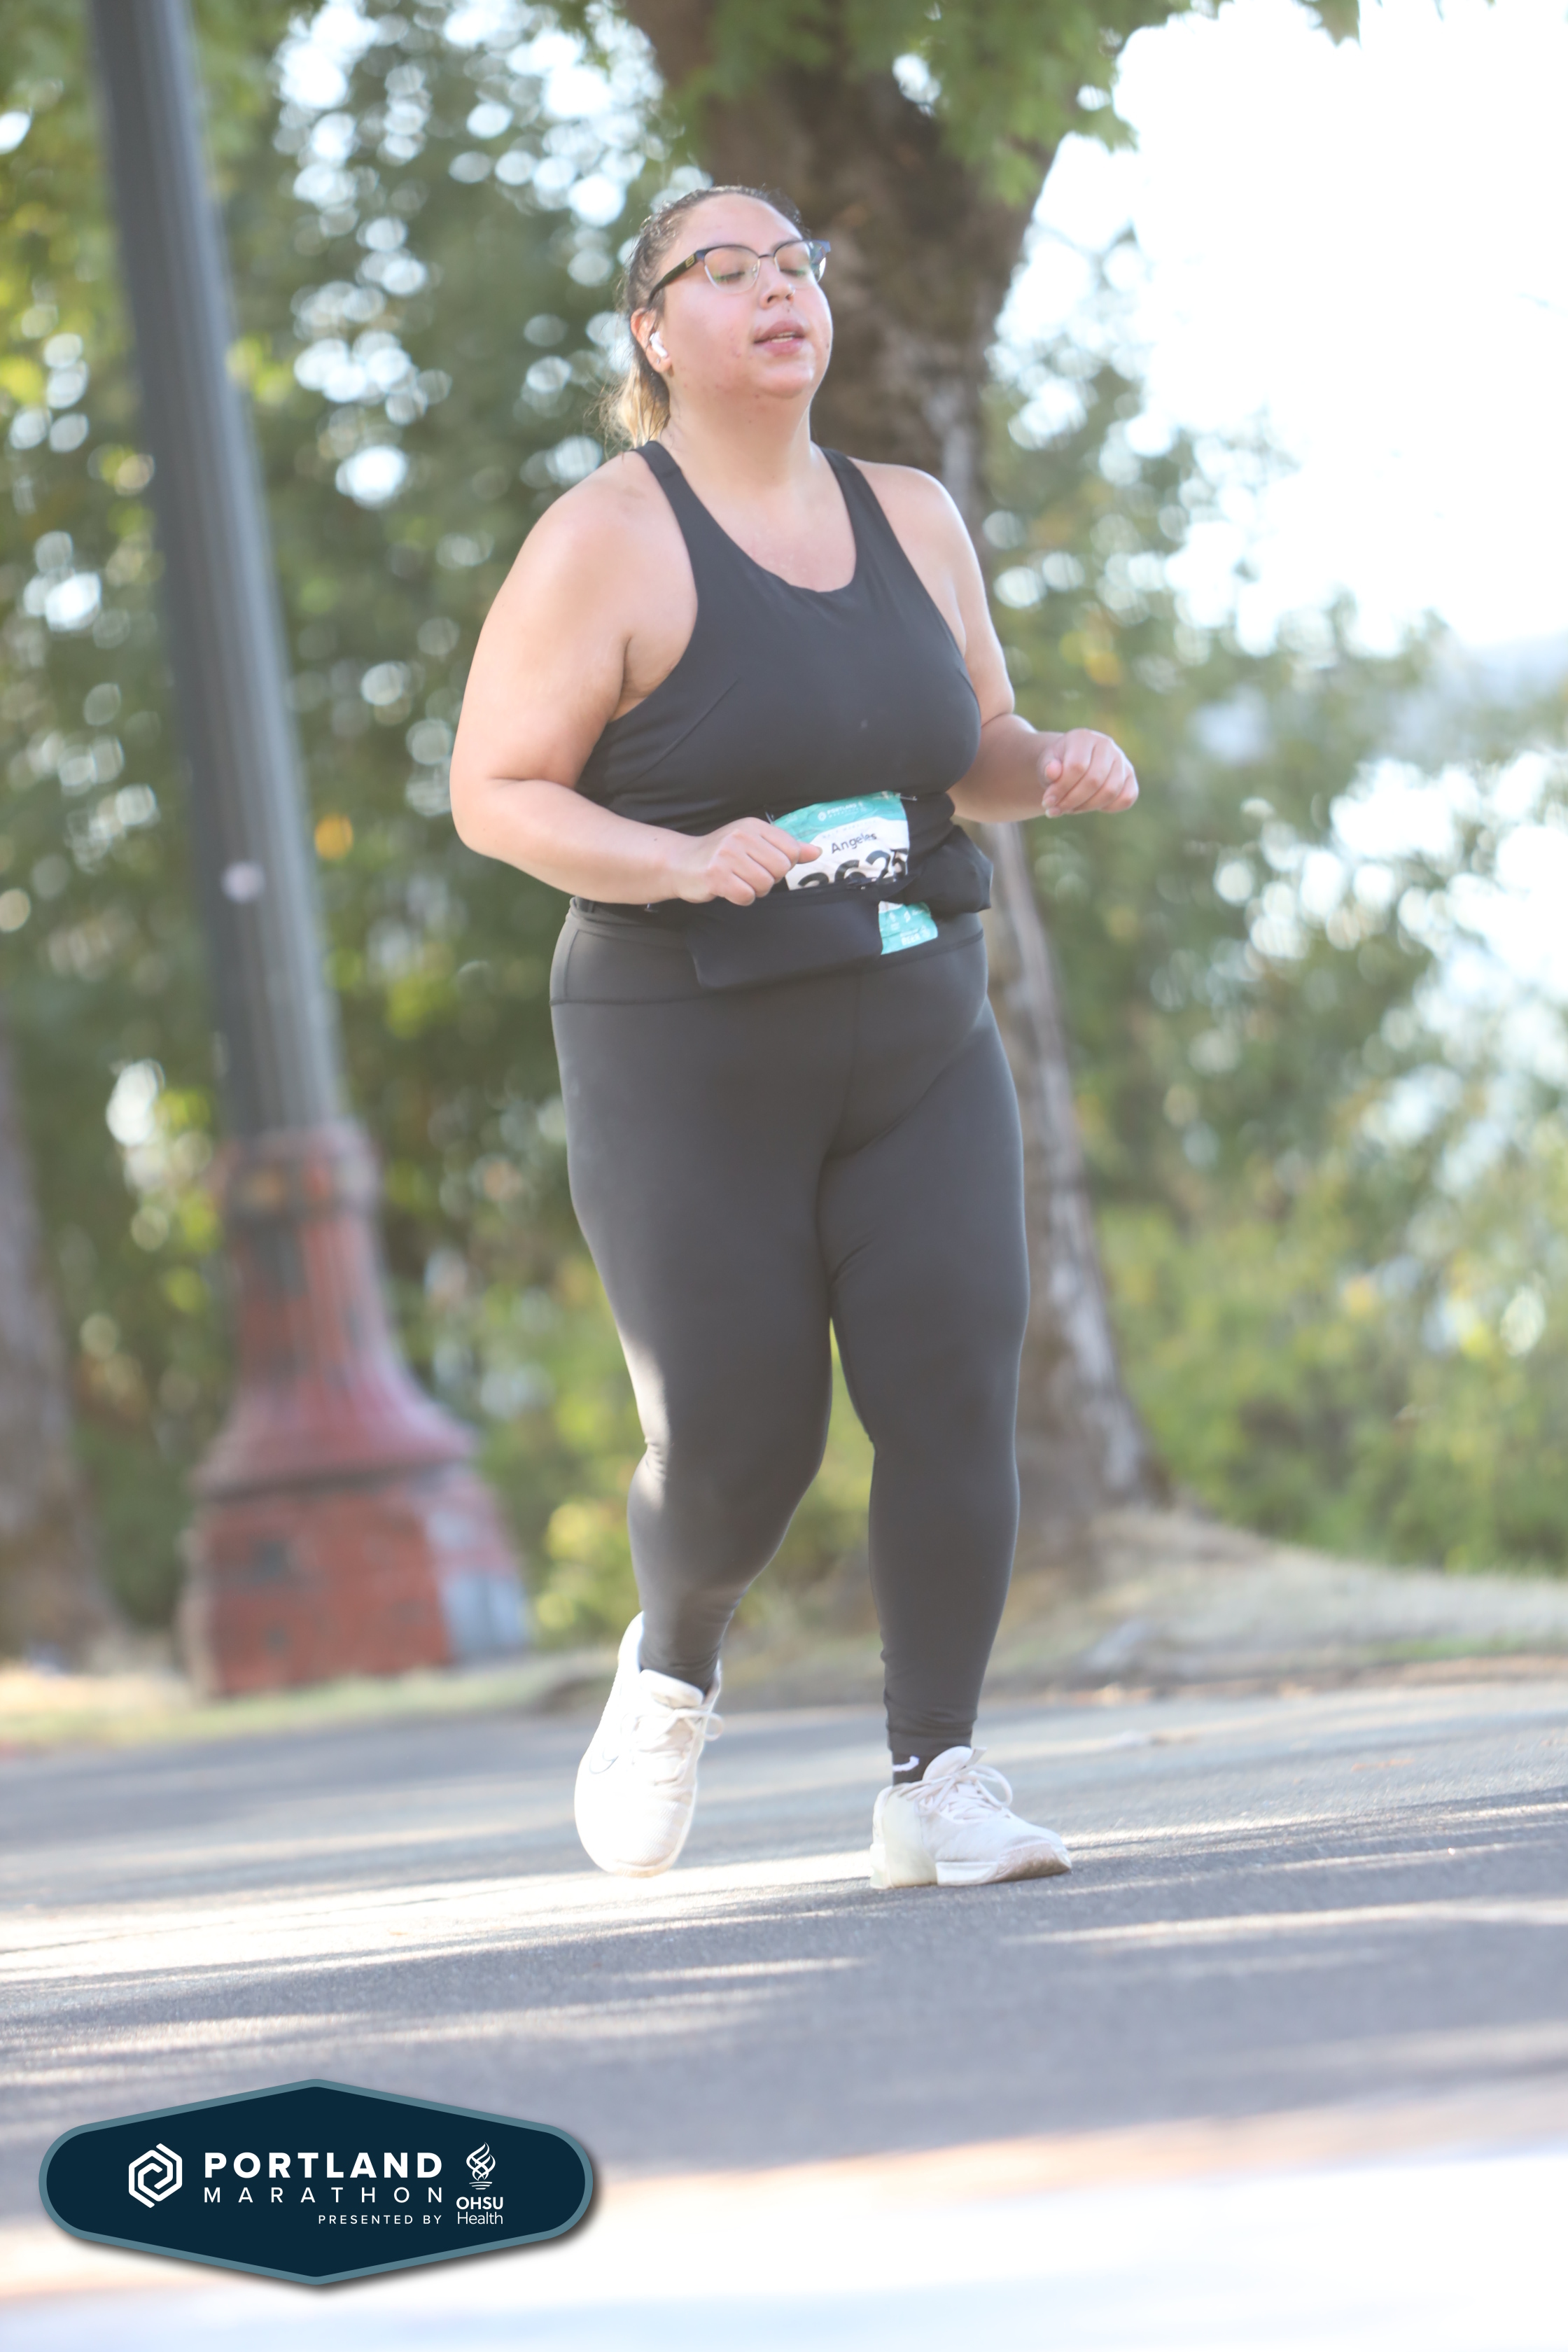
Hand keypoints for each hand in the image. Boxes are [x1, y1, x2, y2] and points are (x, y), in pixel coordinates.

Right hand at [666, 818, 821, 905]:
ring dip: (755, 890)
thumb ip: (787, 847)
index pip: (792, 850)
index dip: (784, 864)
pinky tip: (729, 889)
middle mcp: (741, 836)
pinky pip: (746, 896)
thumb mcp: (755, 843)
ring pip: (765, 885)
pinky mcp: (715, 875)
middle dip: (770, 879)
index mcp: (753, 826)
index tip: (765, 863)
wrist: (681, 863)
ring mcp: (727, 855)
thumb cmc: (721, 855)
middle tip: (749, 874)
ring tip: (738, 880)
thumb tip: (817, 851)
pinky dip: (741, 898)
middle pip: (781, 869)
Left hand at [1040, 729, 1137, 816]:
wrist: (1071, 762)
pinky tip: (1090, 805)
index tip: (1047, 801)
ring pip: (1111, 791)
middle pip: (1094, 781)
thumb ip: (1047, 768)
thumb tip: (1052, 772)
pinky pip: (1127, 798)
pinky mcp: (1130, 777)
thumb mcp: (1046, 764)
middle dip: (1072, 800)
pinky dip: (1109, 808)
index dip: (1061, 789)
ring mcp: (1121, 760)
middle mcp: (1106, 745)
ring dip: (1087, 807)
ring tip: (1070, 808)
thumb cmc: (1057, 764)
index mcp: (1083, 737)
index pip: (1077, 766)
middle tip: (1056, 809)